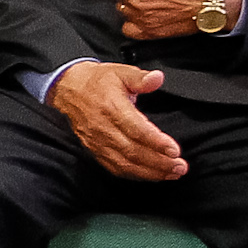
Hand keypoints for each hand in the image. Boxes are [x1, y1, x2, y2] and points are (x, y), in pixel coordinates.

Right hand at [48, 61, 185, 180]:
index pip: (136, 130)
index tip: (174, 150)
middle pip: (133, 151)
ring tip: (171, 174)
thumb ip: (141, 78)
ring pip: (125, 163)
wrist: (68, 90)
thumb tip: (157, 78)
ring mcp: (98, 142)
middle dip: (159, 162)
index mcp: (112, 107)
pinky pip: (115, 167)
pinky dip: (134, 175)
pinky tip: (151, 175)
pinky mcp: (95, 150)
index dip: (156, 142)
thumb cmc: (97, 82)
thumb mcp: (120, 72)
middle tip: (180, 167)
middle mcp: (104, 128)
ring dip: (150, 172)